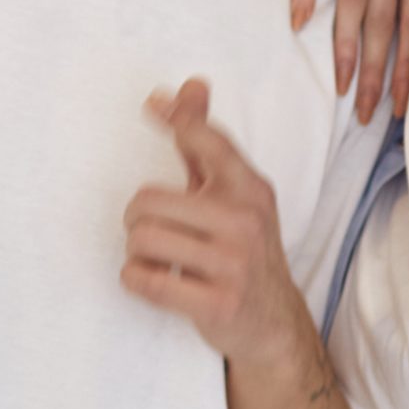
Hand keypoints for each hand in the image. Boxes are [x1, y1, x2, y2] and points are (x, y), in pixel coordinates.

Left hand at [122, 78, 317, 370]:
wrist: (273, 322)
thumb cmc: (241, 248)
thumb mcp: (233, 194)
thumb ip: (205, 142)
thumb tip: (190, 86)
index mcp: (250, 189)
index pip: (206, 140)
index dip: (176, 120)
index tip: (151, 104)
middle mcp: (245, 221)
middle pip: (148, 200)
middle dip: (137, 218)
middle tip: (151, 231)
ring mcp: (234, 264)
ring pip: (142, 239)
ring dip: (136, 251)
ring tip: (155, 258)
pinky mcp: (217, 303)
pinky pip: (146, 280)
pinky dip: (136, 279)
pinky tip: (153, 279)